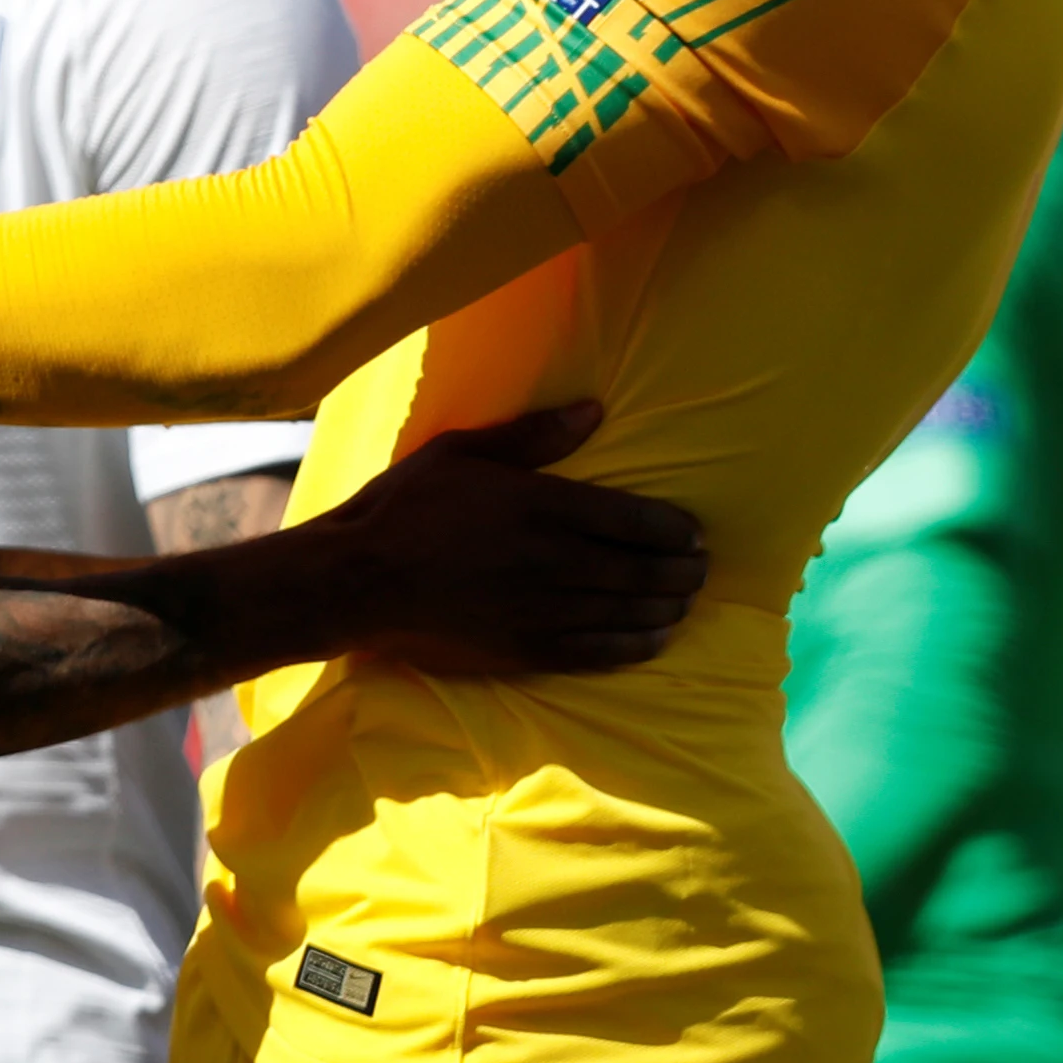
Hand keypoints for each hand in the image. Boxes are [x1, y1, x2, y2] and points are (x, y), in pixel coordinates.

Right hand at [305, 402, 706, 675]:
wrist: (359, 580)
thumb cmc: (406, 505)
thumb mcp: (462, 451)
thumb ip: (534, 436)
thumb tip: (595, 410)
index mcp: (542, 507)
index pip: (633, 520)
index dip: (673, 529)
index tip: (696, 533)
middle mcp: (553, 561)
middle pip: (641, 570)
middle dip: (682, 571)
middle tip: (703, 568)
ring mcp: (541, 611)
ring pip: (627, 613)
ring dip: (666, 607)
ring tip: (685, 601)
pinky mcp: (525, 650)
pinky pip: (596, 653)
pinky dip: (633, 646)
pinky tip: (654, 640)